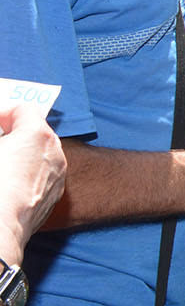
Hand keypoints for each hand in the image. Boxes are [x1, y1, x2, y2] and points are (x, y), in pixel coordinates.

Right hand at [0, 103, 66, 263]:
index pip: (24, 109)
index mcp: (36, 134)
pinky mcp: (55, 196)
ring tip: (2, 166)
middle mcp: (55, 151)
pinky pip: (42, 175)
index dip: (3, 113)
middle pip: (35, 131)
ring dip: (22, 154)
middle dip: (12, 133)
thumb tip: (1, 136)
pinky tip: (8, 186)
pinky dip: (28, 174)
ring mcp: (58, 175)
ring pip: (40, 154)